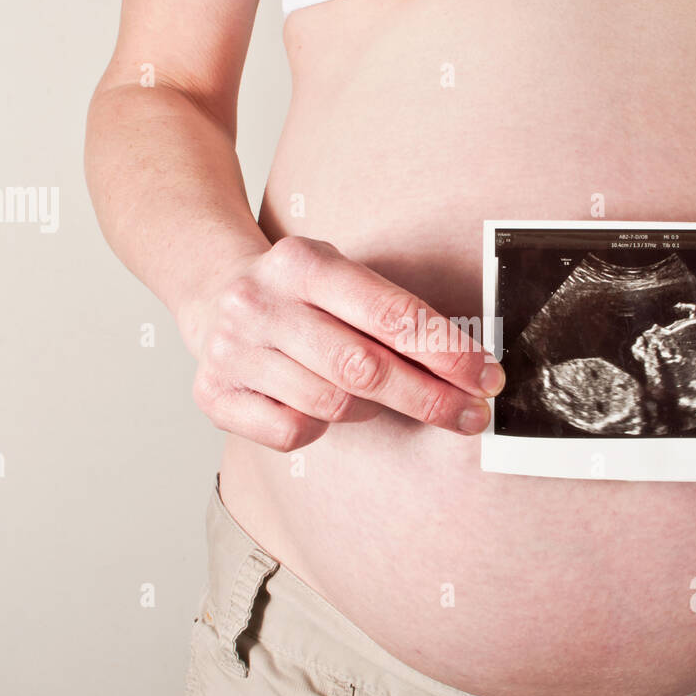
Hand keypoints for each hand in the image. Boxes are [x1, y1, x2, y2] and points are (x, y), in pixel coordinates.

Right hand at [179, 236, 504, 451]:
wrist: (211, 291)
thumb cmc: (299, 293)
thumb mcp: (341, 277)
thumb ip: (393, 314)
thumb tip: (467, 368)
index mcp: (302, 262)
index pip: (391, 314)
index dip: (447, 352)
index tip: (485, 378)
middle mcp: (261, 303)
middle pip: (364, 368)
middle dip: (429, 397)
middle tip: (470, 415)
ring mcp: (232, 351)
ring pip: (332, 404)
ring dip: (373, 409)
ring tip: (383, 398)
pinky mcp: (215, 395)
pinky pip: (292, 432)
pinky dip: (320, 427)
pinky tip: (321, 407)